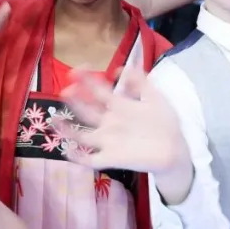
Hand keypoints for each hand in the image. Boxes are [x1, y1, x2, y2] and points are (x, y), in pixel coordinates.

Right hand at [56, 67, 192, 198]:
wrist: (175, 150)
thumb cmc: (165, 123)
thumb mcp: (155, 98)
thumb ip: (141, 82)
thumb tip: (121, 68)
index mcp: (120, 107)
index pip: (99, 90)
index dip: (88, 79)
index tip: (77, 68)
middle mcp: (110, 124)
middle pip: (87, 112)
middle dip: (75, 102)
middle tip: (65, 91)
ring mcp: (109, 142)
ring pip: (83, 136)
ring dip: (68, 129)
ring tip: (54, 120)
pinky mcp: (111, 159)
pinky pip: (91, 160)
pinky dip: (79, 157)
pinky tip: (68, 151)